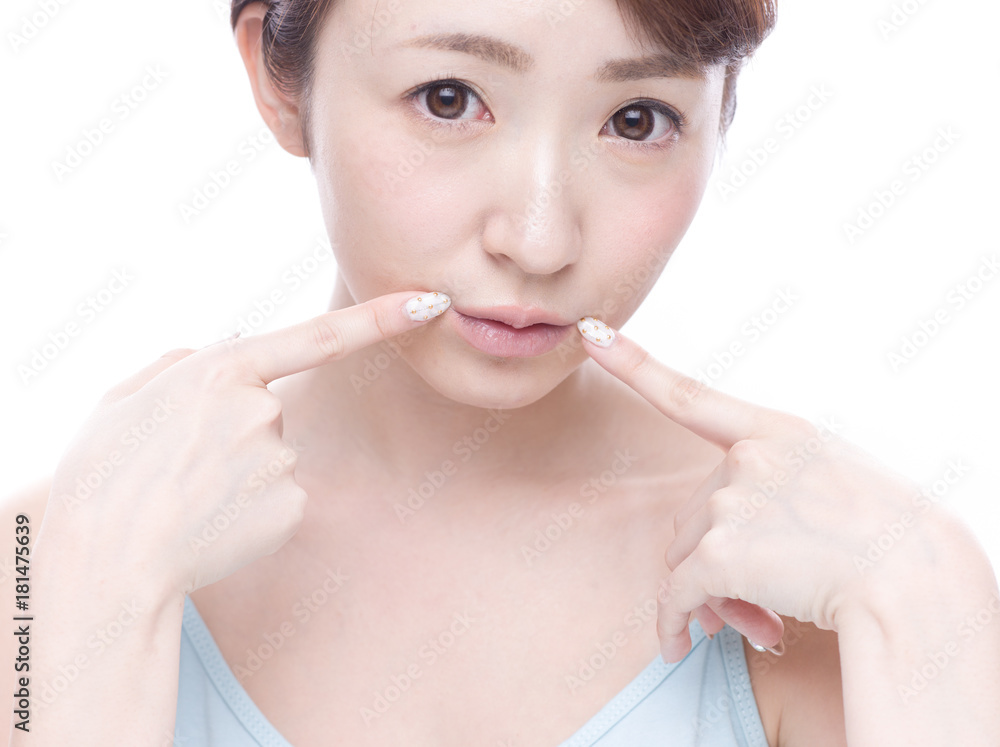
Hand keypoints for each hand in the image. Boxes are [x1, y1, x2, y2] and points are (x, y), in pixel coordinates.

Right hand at [36, 290, 450, 597]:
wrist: (106, 559)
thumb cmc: (102, 475)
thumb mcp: (122, 397)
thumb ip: (178, 364)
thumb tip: (217, 351)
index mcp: (221, 372)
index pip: (318, 337)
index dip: (379, 318)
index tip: (429, 302)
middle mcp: (263, 410)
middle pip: (267, 410)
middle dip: (232, 431)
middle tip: (178, 464)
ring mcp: (281, 460)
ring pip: (271, 455)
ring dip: (237, 471)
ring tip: (186, 496)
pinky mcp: (292, 506)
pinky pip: (278, 495)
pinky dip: (250, 507)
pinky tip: (211, 521)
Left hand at [577, 319, 938, 661]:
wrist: (916, 582)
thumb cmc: (887, 540)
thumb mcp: (835, 484)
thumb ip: (771, 494)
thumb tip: (700, 565)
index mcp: (778, 431)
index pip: (691, 395)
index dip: (635, 364)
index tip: (594, 335)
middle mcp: (748, 458)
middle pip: (692, 515)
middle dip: (713, 559)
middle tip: (754, 597)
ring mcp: (731, 501)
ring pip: (685, 557)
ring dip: (711, 593)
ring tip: (759, 616)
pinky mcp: (719, 553)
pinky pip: (677, 594)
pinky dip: (673, 622)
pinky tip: (680, 644)